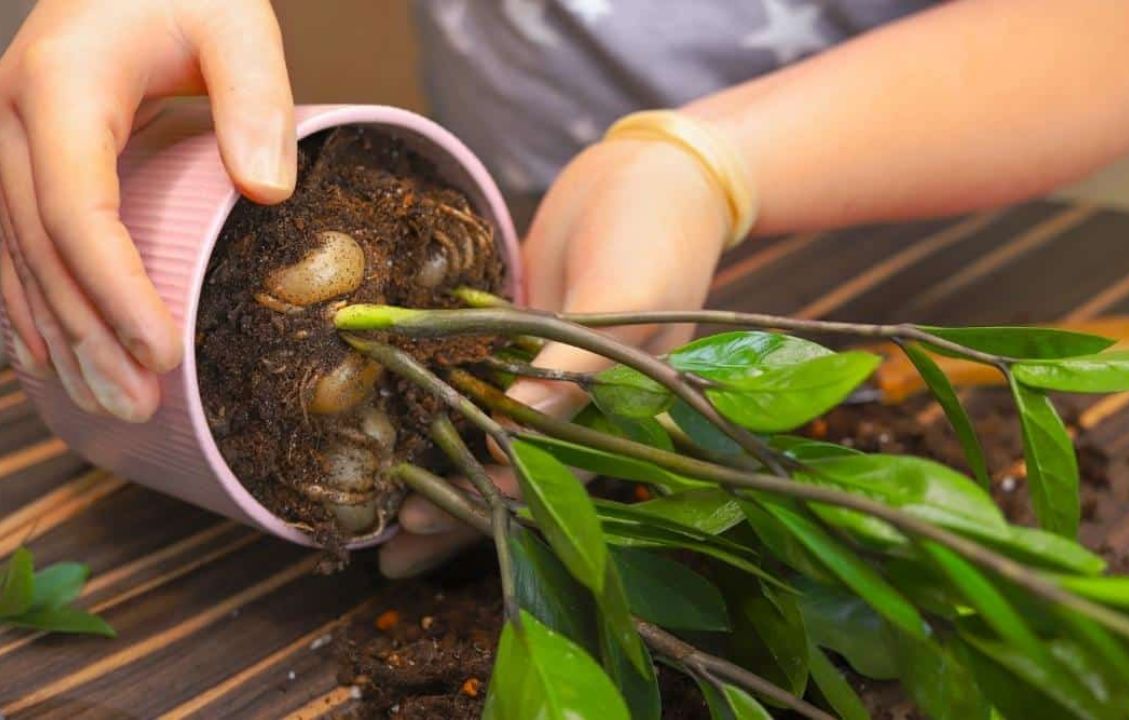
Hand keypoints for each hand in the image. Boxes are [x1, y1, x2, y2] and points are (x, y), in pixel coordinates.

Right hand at [0, 0, 295, 420]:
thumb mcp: (235, 20)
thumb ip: (256, 97)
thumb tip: (268, 191)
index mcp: (61, 85)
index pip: (76, 208)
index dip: (115, 288)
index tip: (163, 352)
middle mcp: (9, 117)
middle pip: (39, 248)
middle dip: (88, 335)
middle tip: (138, 406)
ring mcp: (2, 141)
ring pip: (14, 258)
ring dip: (58, 338)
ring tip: (107, 404)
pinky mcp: (13, 160)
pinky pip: (7, 246)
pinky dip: (29, 308)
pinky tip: (51, 362)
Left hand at [379, 138, 732, 576]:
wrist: (651, 168)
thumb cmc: (657, 231)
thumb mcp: (626, 295)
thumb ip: (575, 362)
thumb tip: (514, 431)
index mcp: (616, 412)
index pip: (549, 477)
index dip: (489, 501)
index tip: (423, 518)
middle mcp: (577, 403)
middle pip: (512, 470)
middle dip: (454, 504)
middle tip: (386, 539)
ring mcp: (544, 370)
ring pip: (484, 430)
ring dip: (437, 462)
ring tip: (378, 504)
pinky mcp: (517, 336)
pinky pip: (470, 376)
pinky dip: (434, 396)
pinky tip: (391, 416)